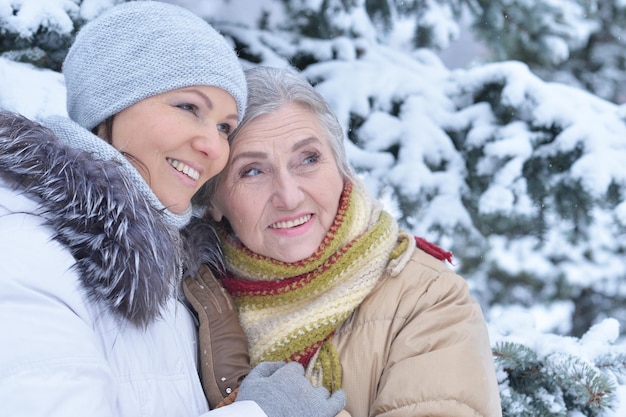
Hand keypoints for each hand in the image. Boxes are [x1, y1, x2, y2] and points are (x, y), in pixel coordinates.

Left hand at [183, 265, 250, 407]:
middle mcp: (229, 319)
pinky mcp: (211, 324)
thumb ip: (225, 338)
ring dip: (201, 281)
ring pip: (210, 294)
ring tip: (194, 270)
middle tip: (202, 266)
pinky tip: (187, 282)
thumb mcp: (231, 350)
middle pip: (219, 293)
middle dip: (210, 279)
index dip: (218, 288)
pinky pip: (201, 302)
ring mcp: (220, 320)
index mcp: (234, 325)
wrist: (233, 379)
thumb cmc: (231, 371)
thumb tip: (218, 334)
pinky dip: (193, 291)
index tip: (213, 278)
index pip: (226, 301)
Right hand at [237, 361, 345, 416]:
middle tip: (292, 402)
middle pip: (307, 382)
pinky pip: (337, 401)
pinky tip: (339, 396)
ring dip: (316, 397)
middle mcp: (303, 385)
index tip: (284, 387)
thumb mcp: (251, 382)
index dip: (289, 378)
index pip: (295, 370)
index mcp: (288, 375)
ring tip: (307, 407)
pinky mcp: (322, 413)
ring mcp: (314, 400)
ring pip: (322, 393)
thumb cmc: (251, 406)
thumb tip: (280, 362)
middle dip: (301, 389)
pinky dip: (339, 397)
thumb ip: (265, 367)